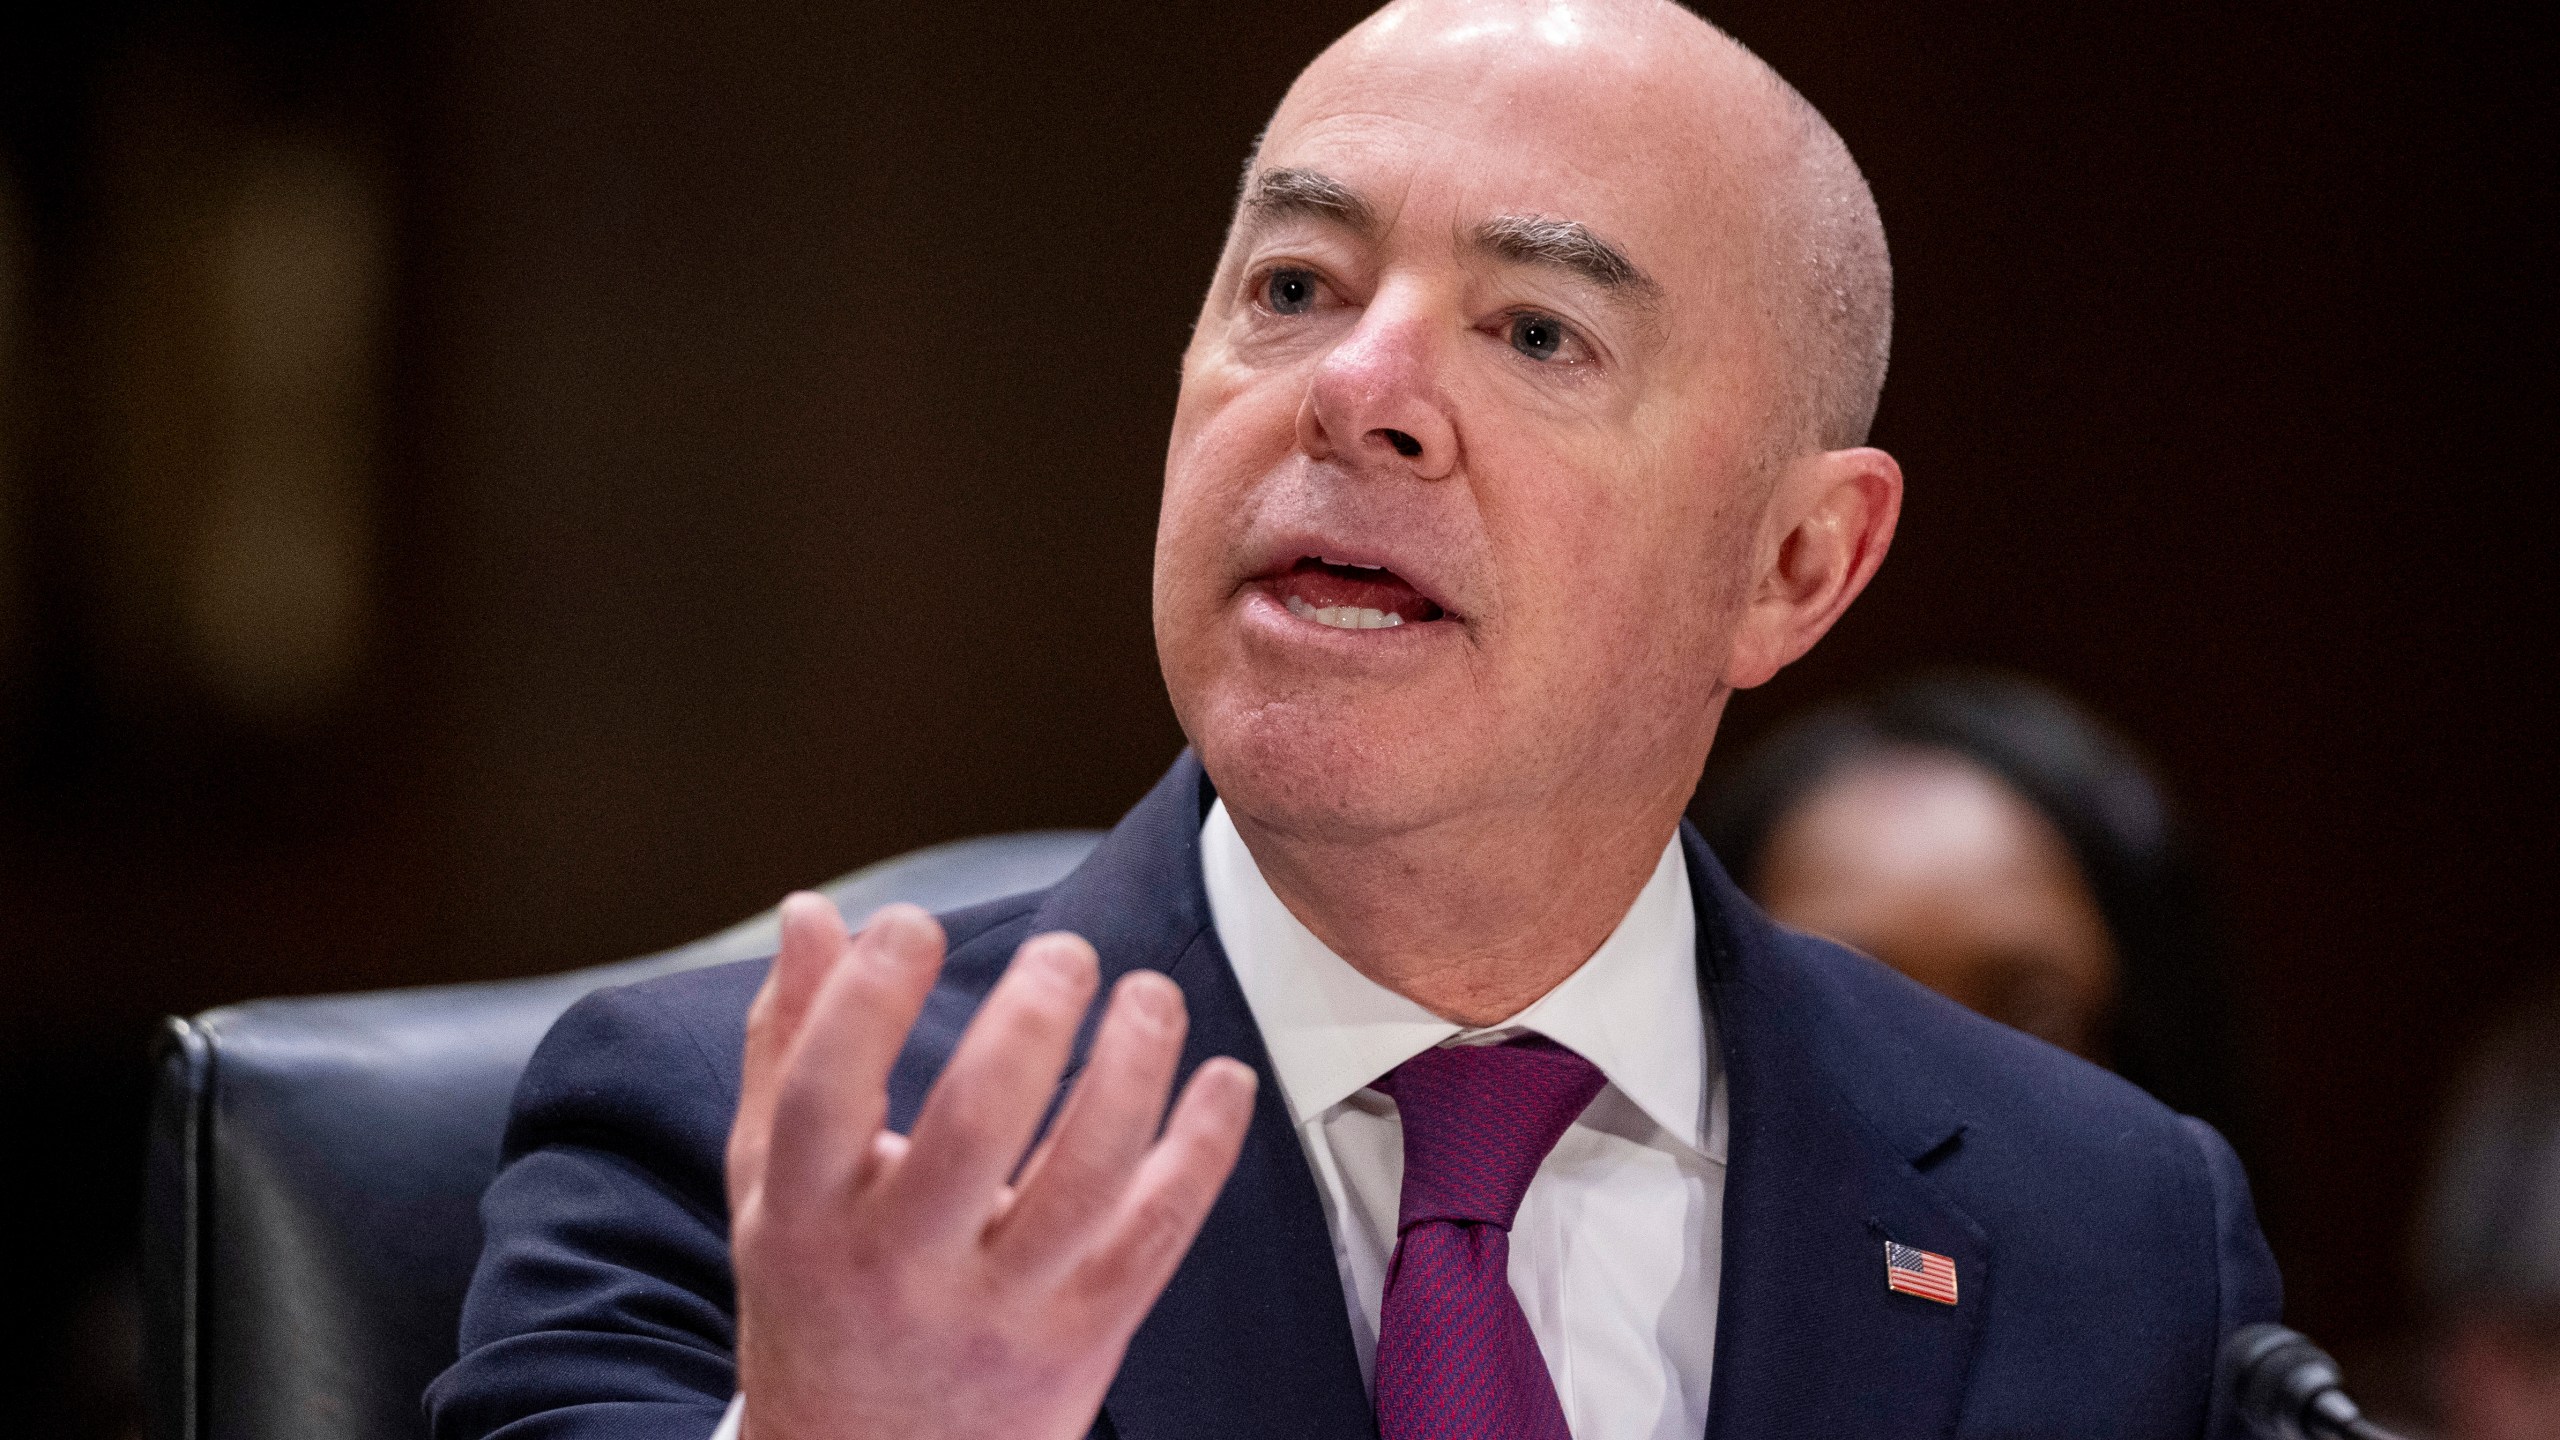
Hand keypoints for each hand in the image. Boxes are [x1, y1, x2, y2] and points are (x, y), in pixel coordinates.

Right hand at [725, 894, 1257, 1439]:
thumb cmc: (821, 1299)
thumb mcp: (772, 1185)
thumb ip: (790, 1044)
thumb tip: (811, 912)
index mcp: (805, 1217)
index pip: (824, 1094)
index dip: (867, 997)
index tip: (912, 921)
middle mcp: (899, 1268)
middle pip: (970, 1129)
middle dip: (1028, 1022)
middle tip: (1066, 953)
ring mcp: (997, 1309)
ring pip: (1083, 1182)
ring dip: (1132, 1072)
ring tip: (1150, 995)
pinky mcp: (1083, 1337)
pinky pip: (1155, 1236)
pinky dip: (1202, 1151)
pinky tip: (1224, 1078)